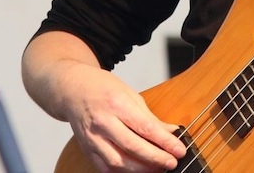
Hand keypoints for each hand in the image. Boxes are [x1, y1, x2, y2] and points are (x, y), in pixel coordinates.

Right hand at [62, 64, 186, 171]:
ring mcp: (92, 138)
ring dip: (140, 169)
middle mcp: (102, 122)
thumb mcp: (130, 95)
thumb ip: (150, 117)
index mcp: (117, 104)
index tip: (179, 149)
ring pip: (117, 162)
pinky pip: (104, 168)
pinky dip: (122, 172)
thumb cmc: (103, 88)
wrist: (73, 90)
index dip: (165, 141)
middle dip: (155, 158)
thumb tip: (171, 131)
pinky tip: (137, 171)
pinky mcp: (86, 149)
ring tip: (158, 169)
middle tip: (172, 163)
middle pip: (132, 146)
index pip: (145, 127)